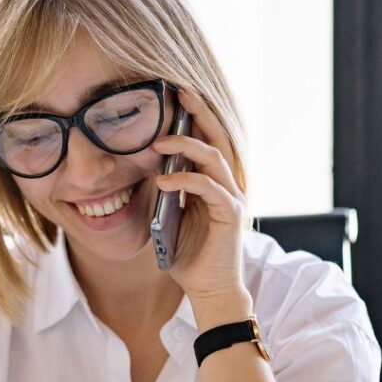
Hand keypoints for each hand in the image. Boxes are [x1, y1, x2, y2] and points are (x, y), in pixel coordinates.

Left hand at [153, 87, 248, 305]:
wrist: (208, 289)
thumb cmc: (189, 255)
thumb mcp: (170, 217)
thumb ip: (166, 193)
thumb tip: (149, 168)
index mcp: (213, 182)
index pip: (207, 140)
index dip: (194, 117)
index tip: (174, 96)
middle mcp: (226, 184)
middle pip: (217, 138)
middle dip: (198, 113)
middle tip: (178, 93)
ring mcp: (231, 197)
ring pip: (213, 158)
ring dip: (185, 146)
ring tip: (158, 143)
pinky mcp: (230, 214)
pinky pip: (209, 188)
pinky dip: (186, 180)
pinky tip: (163, 180)